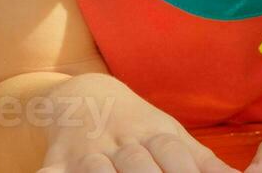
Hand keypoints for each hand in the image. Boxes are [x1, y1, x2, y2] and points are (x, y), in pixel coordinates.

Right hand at [37, 73, 239, 172]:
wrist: (82, 95)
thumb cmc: (136, 125)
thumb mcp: (171, 135)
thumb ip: (205, 163)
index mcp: (153, 133)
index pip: (175, 156)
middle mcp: (120, 141)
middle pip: (138, 165)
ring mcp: (86, 152)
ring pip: (97, 172)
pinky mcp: (56, 163)